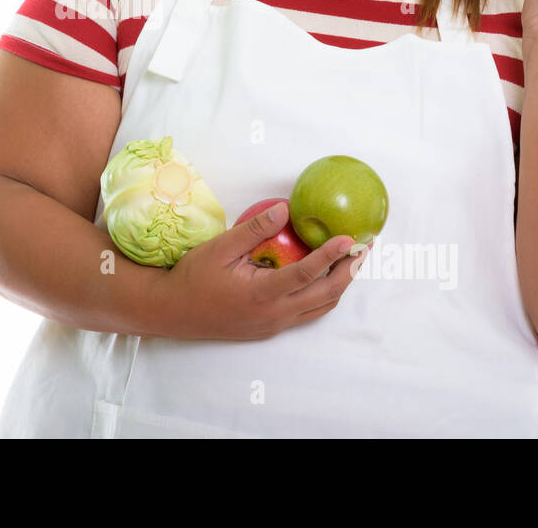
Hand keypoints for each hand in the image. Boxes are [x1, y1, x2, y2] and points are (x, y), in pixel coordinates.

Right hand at [158, 202, 368, 340]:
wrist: (173, 311)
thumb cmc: (194, 276)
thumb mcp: (221, 247)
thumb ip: (255, 229)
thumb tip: (285, 208)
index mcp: (263, 294)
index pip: (308, 273)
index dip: (332, 256)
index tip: (350, 239)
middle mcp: (275, 314)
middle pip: (326, 295)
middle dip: (349, 271)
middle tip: (364, 248)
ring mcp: (274, 324)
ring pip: (320, 308)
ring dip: (340, 285)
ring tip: (351, 261)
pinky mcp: (270, 328)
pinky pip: (307, 312)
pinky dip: (322, 295)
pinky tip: (324, 277)